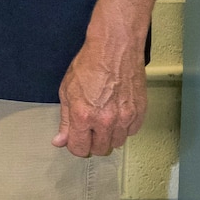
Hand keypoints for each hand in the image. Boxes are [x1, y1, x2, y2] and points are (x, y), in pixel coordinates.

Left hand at [53, 34, 147, 156]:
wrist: (114, 49)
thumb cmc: (89, 65)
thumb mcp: (67, 90)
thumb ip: (65, 119)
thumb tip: (60, 141)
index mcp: (83, 116)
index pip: (80, 149)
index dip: (75, 145)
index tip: (75, 139)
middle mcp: (105, 121)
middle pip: (100, 150)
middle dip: (92, 143)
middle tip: (89, 129)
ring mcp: (125, 119)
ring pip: (116, 143)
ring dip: (108, 136)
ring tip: (102, 118)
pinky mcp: (139, 114)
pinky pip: (130, 132)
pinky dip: (123, 128)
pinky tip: (116, 113)